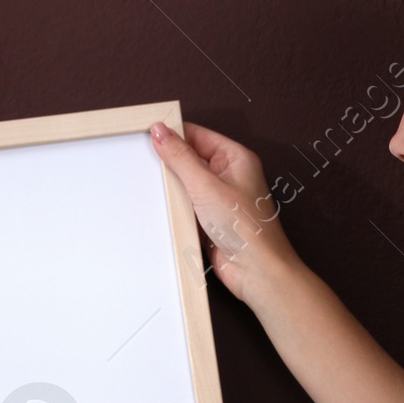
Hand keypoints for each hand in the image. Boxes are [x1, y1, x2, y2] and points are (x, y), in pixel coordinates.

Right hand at [151, 121, 303, 311]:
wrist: (256, 271)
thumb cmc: (247, 228)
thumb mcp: (206, 185)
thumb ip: (181, 157)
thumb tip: (161, 132)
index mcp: (236, 158)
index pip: (198, 135)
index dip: (174, 134)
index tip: (148, 134)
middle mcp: (229, 176)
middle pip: (190, 158)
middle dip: (171, 163)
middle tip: (147, 162)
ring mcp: (220, 198)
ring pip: (187, 184)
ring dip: (173, 188)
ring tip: (157, 188)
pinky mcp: (211, 219)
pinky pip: (187, 206)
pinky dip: (176, 207)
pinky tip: (165, 208)